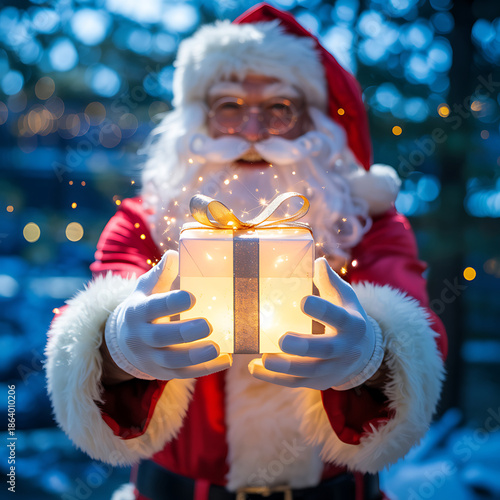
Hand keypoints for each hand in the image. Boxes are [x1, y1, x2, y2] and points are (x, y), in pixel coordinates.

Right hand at [104, 250, 231, 380]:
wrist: (122, 342)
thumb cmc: (143, 307)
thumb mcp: (145, 288)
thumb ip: (160, 273)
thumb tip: (174, 254)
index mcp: (137, 312)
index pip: (153, 308)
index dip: (171, 303)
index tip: (192, 297)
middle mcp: (141, 337)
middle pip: (161, 337)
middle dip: (184, 333)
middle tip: (208, 325)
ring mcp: (151, 358)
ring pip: (172, 361)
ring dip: (196, 356)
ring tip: (217, 348)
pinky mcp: (163, 373)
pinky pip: (184, 374)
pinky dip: (205, 369)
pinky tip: (226, 359)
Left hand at [249, 258, 382, 390]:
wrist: (363, 354)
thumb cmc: (347, 316)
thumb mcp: (345, 297)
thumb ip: (329, 282)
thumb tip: (317, 261)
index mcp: (352, 324)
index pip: (338, 317)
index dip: (322, 310)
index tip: (303, 301)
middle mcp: (344, 349)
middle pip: (325, 350)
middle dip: (304, 346)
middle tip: (283, 339)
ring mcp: (332, 368)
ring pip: (309, 371)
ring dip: (286, 367)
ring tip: (264, 358)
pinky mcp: (318, 381)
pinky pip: (296, 383)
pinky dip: (274, 378)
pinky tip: (255, 368)